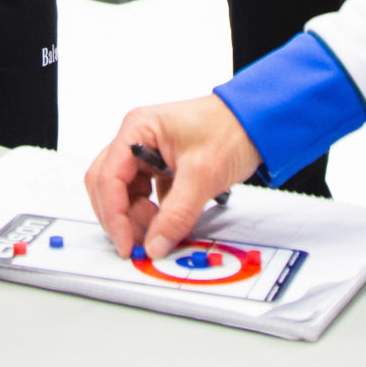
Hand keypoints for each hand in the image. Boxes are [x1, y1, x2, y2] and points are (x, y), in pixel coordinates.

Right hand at [84, 95, 262, 260]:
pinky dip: (152, 213)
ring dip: (137, 217)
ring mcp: (147, 152)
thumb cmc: (231, 129)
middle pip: (108, 186)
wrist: (257, 122)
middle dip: (121, 218)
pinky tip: (168, 223)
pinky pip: (144, 194)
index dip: (114, 216)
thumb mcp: (202, 175)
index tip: (126, 243)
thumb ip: (176, 214)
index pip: (108, 178)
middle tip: (139, 243)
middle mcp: (136, 138)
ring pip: (125, 192)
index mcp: (138, 129)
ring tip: (161, 233)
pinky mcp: (160, 164)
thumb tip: (155, 244)